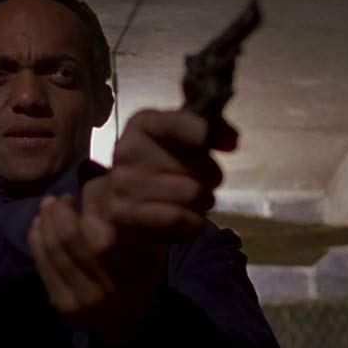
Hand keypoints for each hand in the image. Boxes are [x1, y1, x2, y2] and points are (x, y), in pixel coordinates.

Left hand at [27, 193, 164, 344]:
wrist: (131, 326)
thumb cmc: (142, 280)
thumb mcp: (152, 253)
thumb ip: (134, 228)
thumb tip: (108, 195)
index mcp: (131, 270)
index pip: (100, 228)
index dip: (86, 205)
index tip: (83, 192)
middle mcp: (106, 287)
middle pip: (71, 237)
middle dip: (60, 211)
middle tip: (60, 198)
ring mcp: (82, 299)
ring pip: (54, 250)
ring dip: (46, 222)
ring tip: (47, 207)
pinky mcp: (63, 305)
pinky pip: (43, 266)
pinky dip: (36, 241)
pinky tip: (38, 226)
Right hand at [82, 109, 224, 241]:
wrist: (116, 206)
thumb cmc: (159, 169)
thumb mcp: (180, 143)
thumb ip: (212, 132)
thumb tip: (232, 140)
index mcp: (143, 124)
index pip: (181, 123)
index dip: (210, 135)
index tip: (230, 145)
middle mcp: (128, 150)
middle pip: (196, 166)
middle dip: (210, 179)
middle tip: (201, 184)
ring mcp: (123, 183)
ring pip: (191, 194)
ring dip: (203, 204)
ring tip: (194, 204)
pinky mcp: (125, 215)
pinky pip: (178, 218)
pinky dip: (193, 224)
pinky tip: (188, 222)